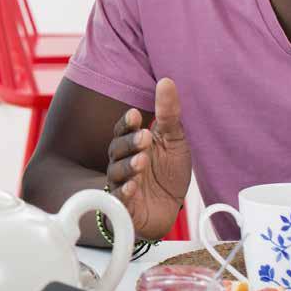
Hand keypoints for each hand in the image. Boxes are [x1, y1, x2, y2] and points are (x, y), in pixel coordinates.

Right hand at [107, 78, 191, 239]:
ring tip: (142, 160)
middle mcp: (123, 162)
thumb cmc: (169, 172)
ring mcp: (121, 184)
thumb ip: (168, 114)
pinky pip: (119, 199)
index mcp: (133, 144)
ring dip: (128, 165)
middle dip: (130, 142)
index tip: (136, 115)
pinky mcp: (124, 207)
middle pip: (117, 148)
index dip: (127, 123)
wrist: (171, 209)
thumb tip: (166, 81)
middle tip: (145, 137)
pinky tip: (133, 186)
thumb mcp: (174, 140)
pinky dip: (124, 192)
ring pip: (116, 172)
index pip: (123, 130)